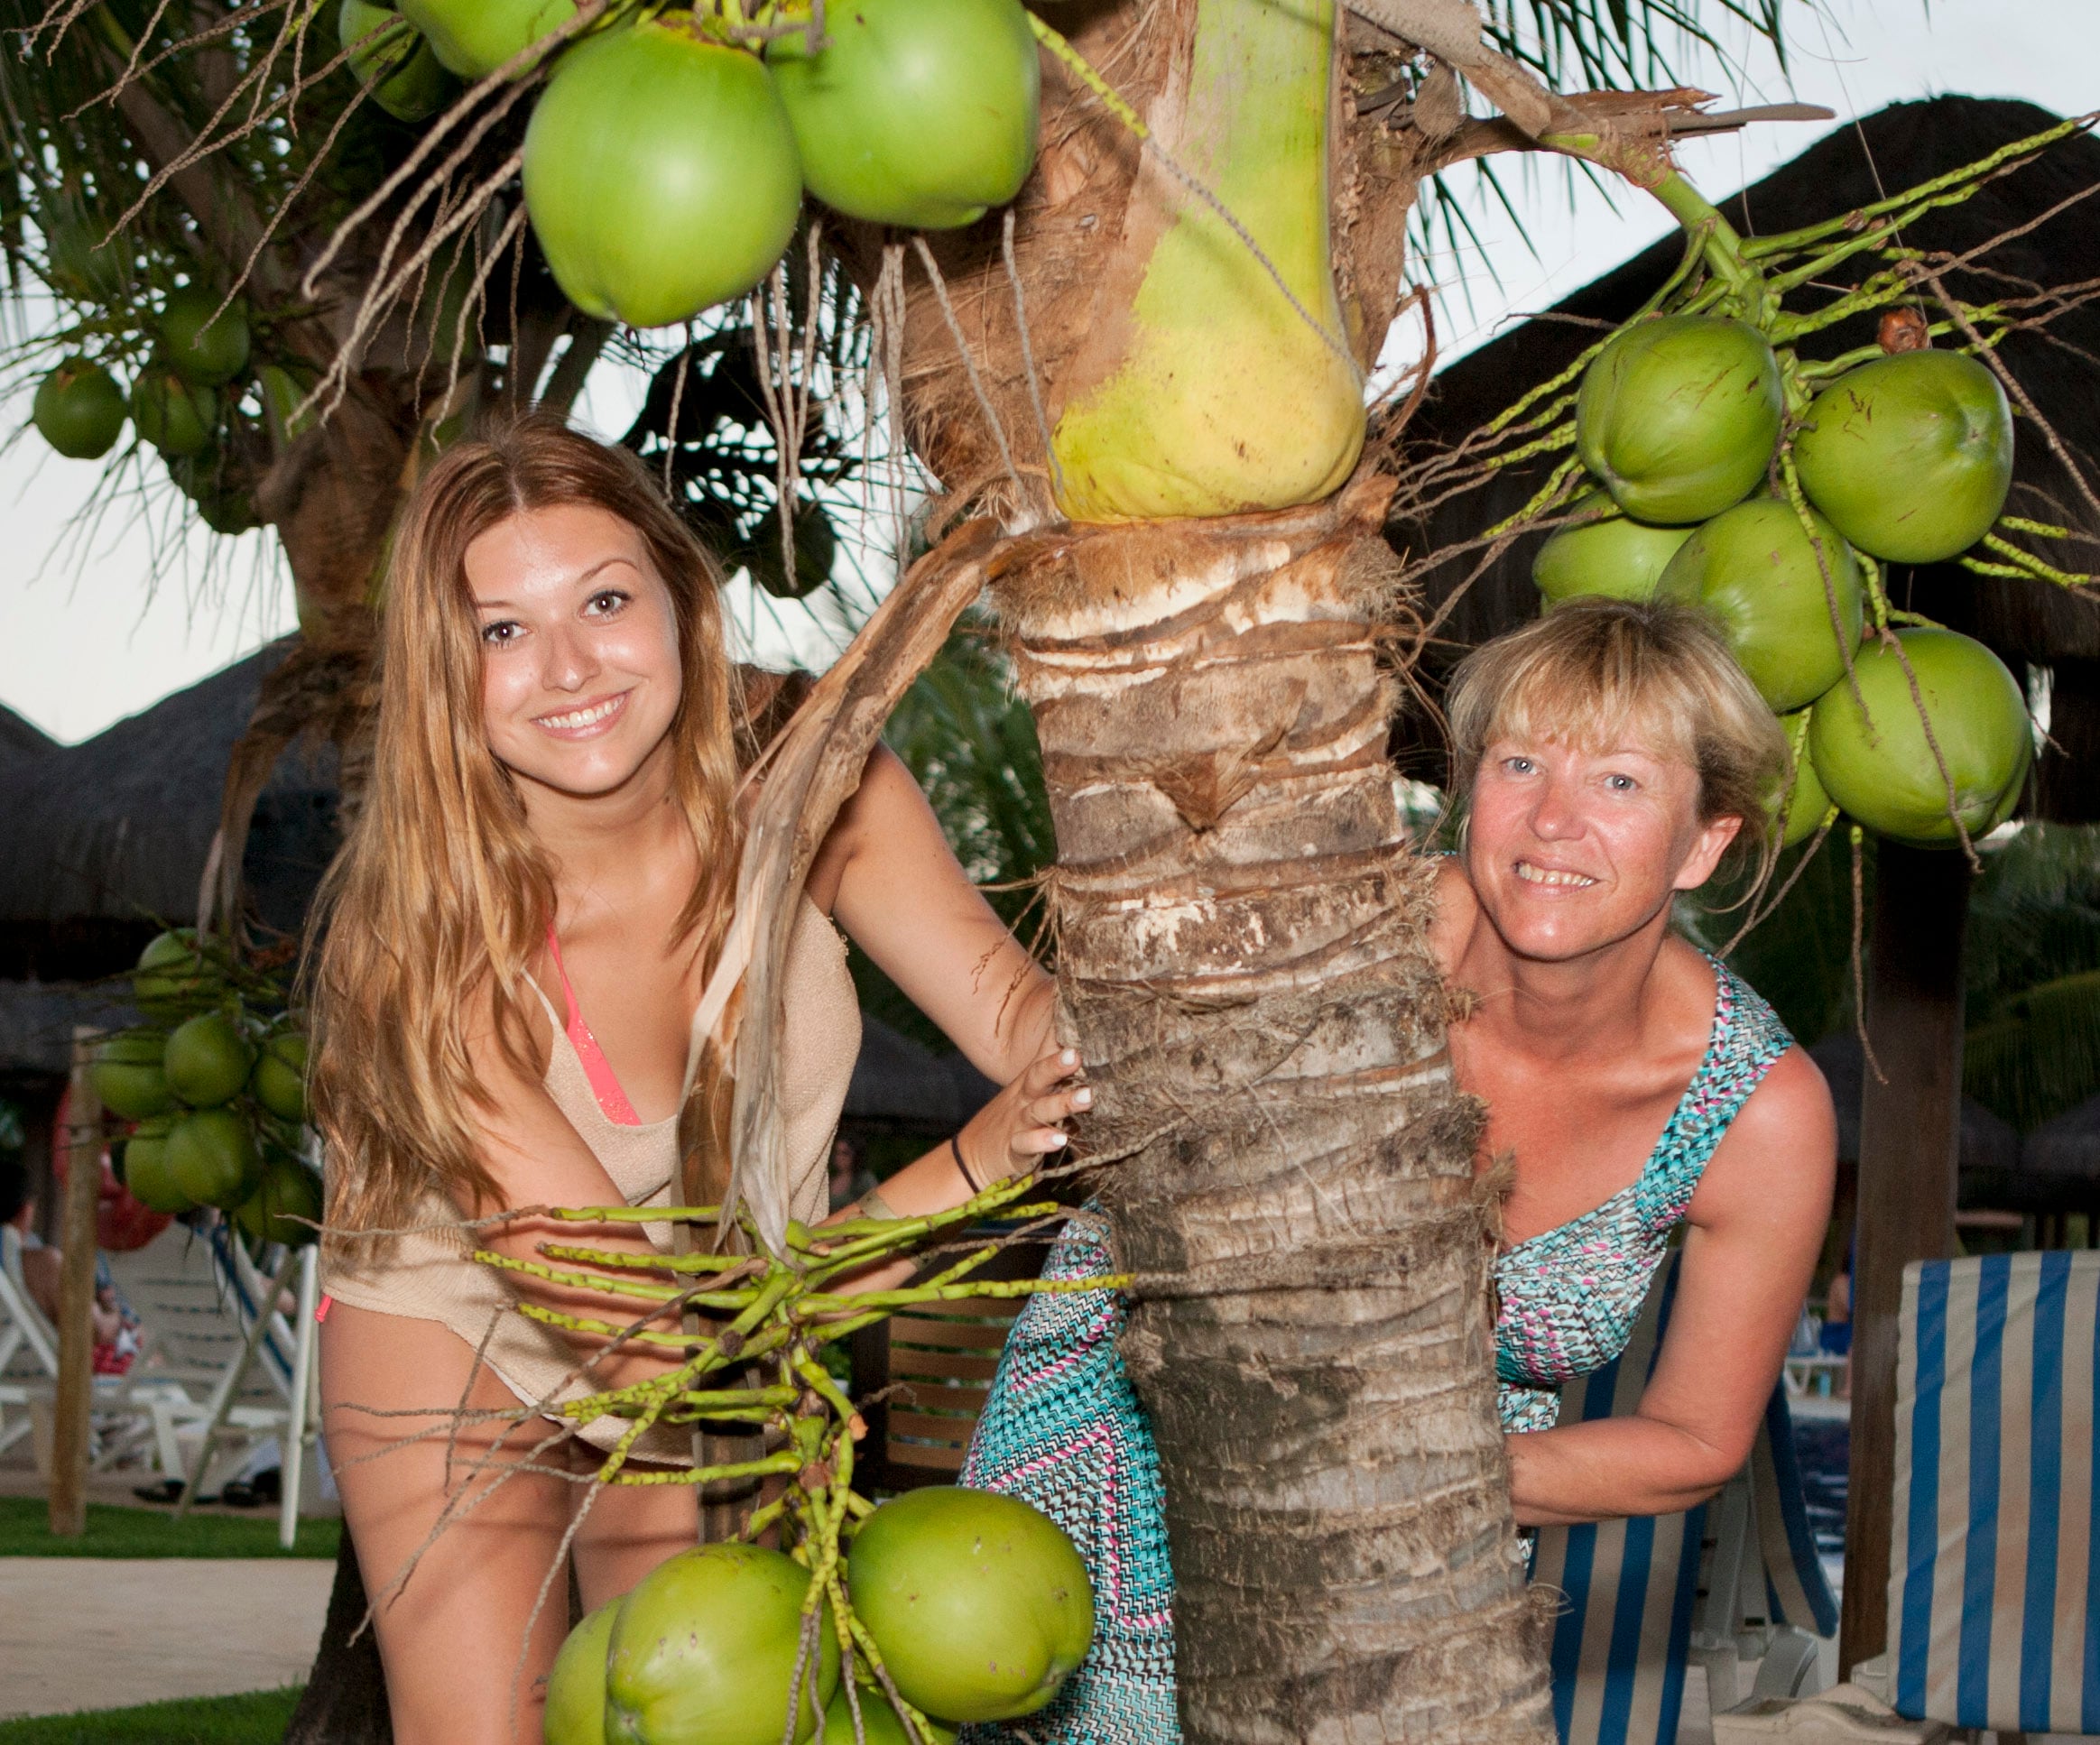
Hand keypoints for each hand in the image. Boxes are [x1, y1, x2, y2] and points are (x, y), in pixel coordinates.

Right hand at [954, 1047, 1089, 1187]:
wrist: (972, 1154)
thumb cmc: (1011, 1117)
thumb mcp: (1028, 1090)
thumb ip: (1051, 1070)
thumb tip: (1076, 1045)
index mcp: (1030, 1081)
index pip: (1045, 1055)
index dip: (1058, 1039)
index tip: (1077, 1023)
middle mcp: (1024, 1098)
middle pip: (1038, 1077)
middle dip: (1056, 1065)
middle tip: (1076, 1054)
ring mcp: (1018, 1123)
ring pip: (1039, 1110)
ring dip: (1063, 1103)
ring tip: (1087, 1097)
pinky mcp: (1014, 1149)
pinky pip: (1027, 1143)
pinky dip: (1042, 1141)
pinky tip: (1061, 1140)